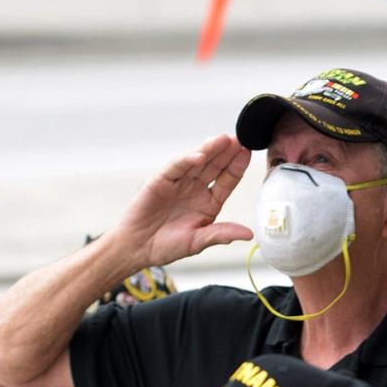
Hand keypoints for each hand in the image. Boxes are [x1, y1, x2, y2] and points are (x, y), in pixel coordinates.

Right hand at [111, 135, 252, 266]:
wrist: (137, 248)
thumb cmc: (167, 246)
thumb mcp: (199, 241)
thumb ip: (221, 234)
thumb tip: (249, 234)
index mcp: (209, 202)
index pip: (227, 180)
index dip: (237, 166)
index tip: (248, 152)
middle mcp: (196, 189)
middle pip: (215, 166)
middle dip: (227, 152)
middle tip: (241, 138)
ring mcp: (179, 183)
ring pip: (197, 162)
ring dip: (210, 150)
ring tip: (223, 139)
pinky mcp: (160, 181)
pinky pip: (175, 168)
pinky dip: (186, 161)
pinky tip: (200, 156)